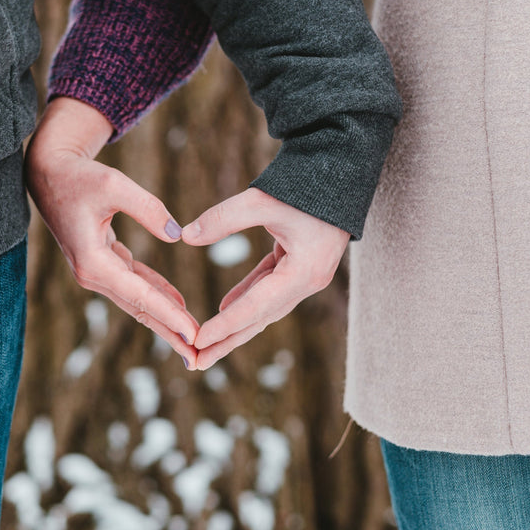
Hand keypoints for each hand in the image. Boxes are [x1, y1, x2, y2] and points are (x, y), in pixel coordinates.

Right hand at [25, 97, 198, 365]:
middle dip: (169, 332)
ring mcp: (96, 272)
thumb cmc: (79, 178)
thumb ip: (148, 208)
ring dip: (165, 320)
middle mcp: (92, 274)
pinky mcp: (102, 263)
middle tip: (199, 357)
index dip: (169, 314)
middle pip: (139, 309)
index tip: (194, 333)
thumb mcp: (114, 185)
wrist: (48, 174)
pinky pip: (135, 285)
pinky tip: (178, 305)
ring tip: (192, 341)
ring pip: (138, 301)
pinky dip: (156, 295)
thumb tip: (176, 234)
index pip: (139, 295)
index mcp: (93, 261)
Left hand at [181, 188, 348, 369]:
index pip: (256, 307)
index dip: (225, 325)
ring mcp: (306, 274)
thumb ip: (224, 218)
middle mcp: (308, 281)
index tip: (198, 340)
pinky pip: (268, 287)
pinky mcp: (300, 263)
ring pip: (263, 306)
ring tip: (205, 344)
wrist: (343, 167)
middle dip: (228, 340)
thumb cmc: (306, 183)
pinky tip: (224, 307)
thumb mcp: (262, 200)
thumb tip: (185, 236)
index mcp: (304, 272)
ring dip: (235, 324)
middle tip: (196, 362)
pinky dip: (246, 298)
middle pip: (260, 317)